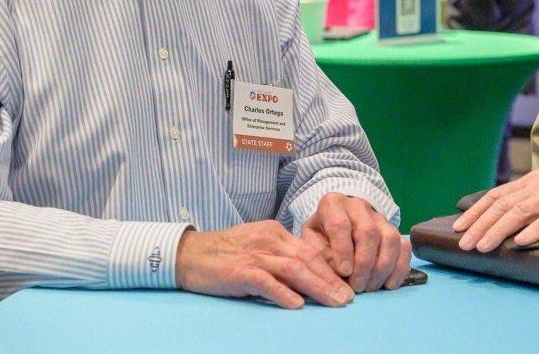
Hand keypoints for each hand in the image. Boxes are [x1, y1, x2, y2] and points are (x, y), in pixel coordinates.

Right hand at [175, 220, 352, 308]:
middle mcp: (269, 240)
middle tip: (348, 298)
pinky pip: (265, 281)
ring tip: (334, 302)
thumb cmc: (224, 253)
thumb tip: (308, 275)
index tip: (347, 284)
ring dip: (317, 287)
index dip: (331, 268)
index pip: (310, 250)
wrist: (189, 253)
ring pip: (293, 269)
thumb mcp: (257, 246)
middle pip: (307, 259)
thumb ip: (280, 256)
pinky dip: (282, 293)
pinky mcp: (239, 270)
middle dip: (331, 279)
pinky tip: (297, 304)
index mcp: (275, 233)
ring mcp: (254, 254)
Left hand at [300, 193, 410, 292]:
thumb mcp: (311, 238)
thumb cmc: (321, 232)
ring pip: (390, 238)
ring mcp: (380, 217)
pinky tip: (389, 284)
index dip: (343, 250)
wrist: (337, 218)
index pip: (340, 224)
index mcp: (333, 204)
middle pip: (368, 232)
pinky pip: (404, 246)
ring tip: (370, 287)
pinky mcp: (394, 229)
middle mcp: (359, 206)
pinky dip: (400, 267)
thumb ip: (319, 254)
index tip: (344, 272)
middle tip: (357, 286)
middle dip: (364, 263)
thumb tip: (337, 273)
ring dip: (383, 267)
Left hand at [451, 154, 538, 251]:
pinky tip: (522, 241)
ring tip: (484, 246)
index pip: (496, 195)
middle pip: (503, 204)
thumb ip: (531, 199)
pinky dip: (535, 229)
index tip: (458, 227)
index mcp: (532, 180)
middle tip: (464, 243)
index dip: (475, 211)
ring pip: (521, 211)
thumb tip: (504, 218)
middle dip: (480, 225)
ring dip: (499, 229)